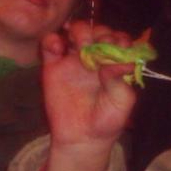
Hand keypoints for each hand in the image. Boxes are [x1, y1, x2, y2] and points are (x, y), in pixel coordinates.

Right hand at [40, 21, 137, 170]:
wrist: (81, 139)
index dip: (118, 38)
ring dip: (78, 30)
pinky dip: (52, 39)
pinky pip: (50, 44)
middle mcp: (95, 57)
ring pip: (75, 31)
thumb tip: (115, 62)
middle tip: (96, 45)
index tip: (118, 45)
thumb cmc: (106, 121)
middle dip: (99, 32)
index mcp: (114, 63)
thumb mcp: (121, 103)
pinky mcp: (53, 66)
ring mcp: (73, 59)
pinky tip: (58, 48)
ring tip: (80, 44)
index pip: (117, 40)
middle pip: (97, 31)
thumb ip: (119, 81)